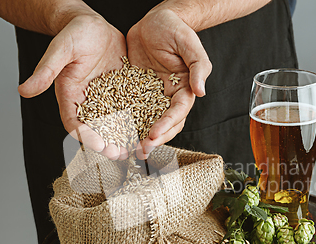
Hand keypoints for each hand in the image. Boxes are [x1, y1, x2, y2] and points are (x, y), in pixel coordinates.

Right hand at [18, 14, 128, 159]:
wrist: (92, 25)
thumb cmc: (72, 34)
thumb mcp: (59, 51)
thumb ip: (45, 72)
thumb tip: (24, 90)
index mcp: (70, 97)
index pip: (75, 123)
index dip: (86, 136)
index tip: (98, 145)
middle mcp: (89, 102)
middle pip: (97, 129)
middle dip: (107, 143)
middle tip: (119, 154)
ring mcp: (107, 99)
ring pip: (116, 123)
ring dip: (124, 137)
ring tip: (134, 148)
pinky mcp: (123, 92)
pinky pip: (131, 108)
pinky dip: (138, 120)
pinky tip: (149, 128)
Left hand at [126, 7, 211, 158]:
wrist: (154, 21)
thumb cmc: (175, 29)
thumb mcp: (189, 44)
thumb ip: (198, 67)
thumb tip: (201, 92)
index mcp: (184, 89)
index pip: (178, 112)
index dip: (167, 124)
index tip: (154, 134)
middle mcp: (168, 97)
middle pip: (165, 124)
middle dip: (154, 138)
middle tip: (141, 149)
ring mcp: (151, 96)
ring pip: (147, 122)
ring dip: (140, 137)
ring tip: (128, 149)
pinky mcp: (135, 92)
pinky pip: (130, 110)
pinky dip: (125, 123)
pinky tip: (114, 133)